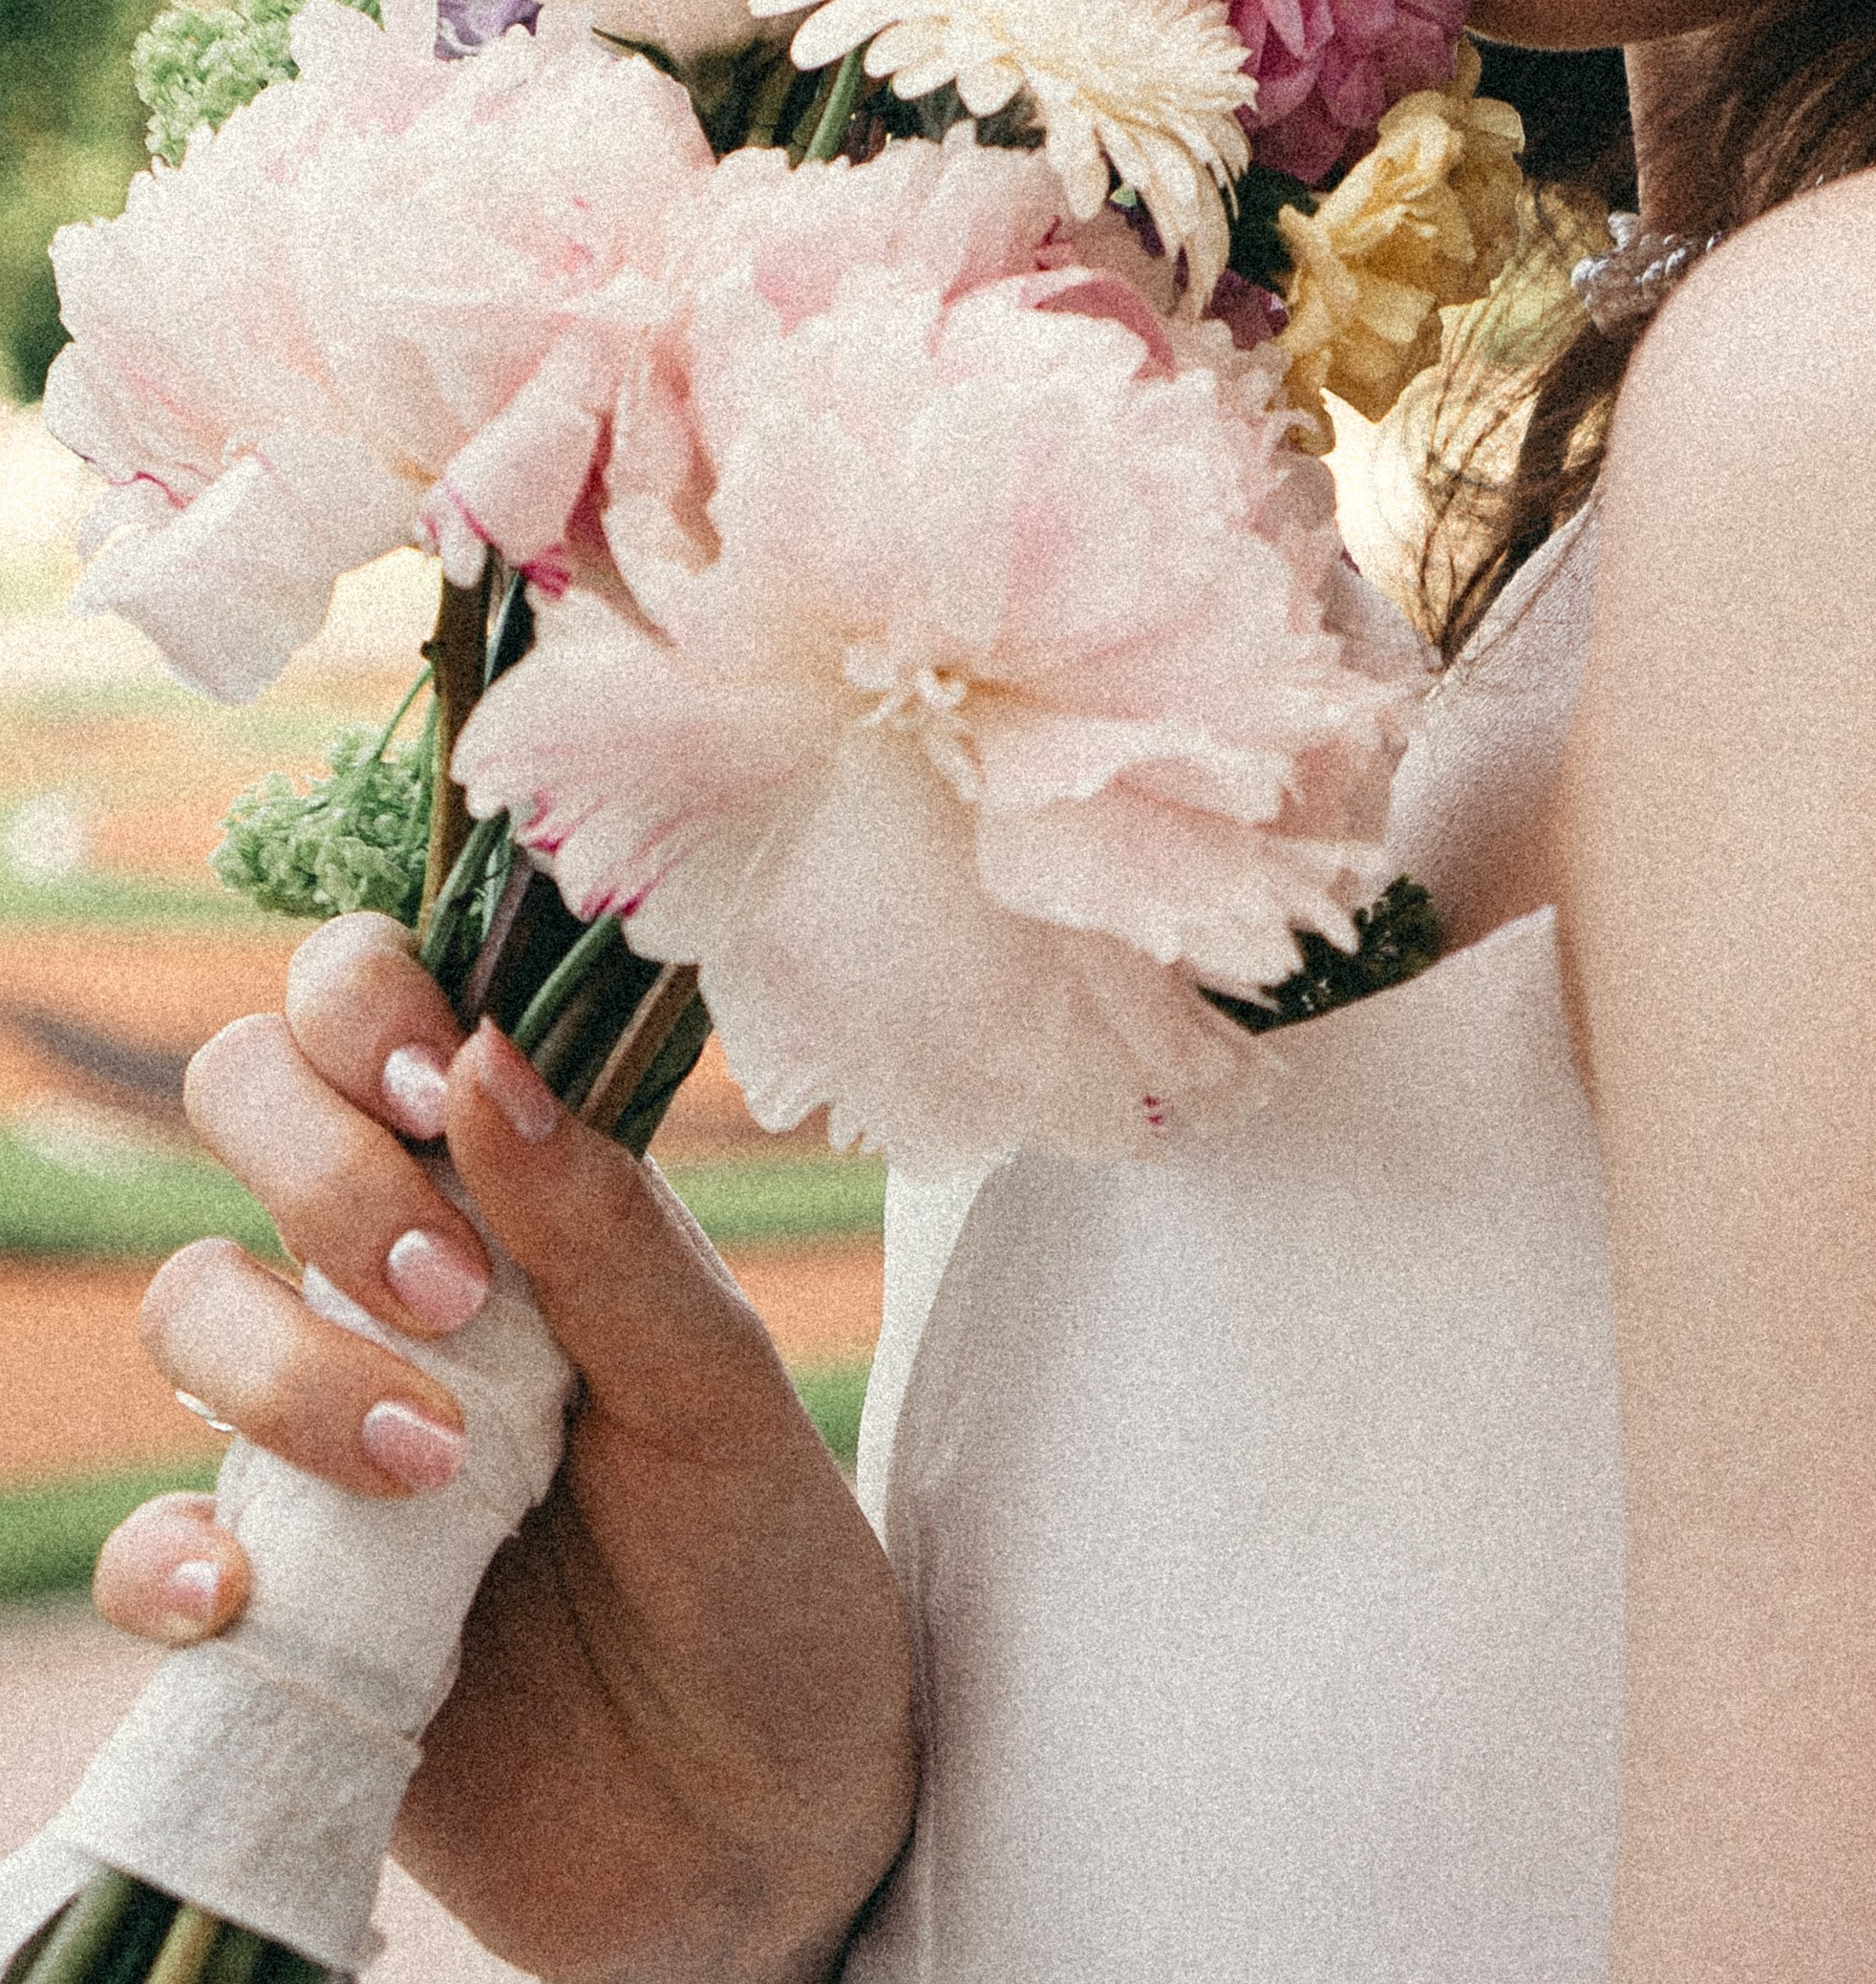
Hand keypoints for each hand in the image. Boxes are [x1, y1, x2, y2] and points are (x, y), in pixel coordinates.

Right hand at [97, 914, 916, 1983]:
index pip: (382, 1007)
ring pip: (190, 1301)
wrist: (765, 1833)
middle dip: (319, 1168)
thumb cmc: (771, 1577)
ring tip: (430, 1468)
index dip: (366, 999)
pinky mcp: (278, 1596)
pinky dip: (166, 1556)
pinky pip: (145, 1541)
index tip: (433, 1078)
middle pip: (248, 1105)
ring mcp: (326, 1429)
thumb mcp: (726, 1396)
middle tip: (449, 1292)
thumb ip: (606, 1232)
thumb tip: (489, 1049)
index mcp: (525, 1190)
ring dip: (279, 1365)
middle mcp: (406, 1279)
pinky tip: (250, 1593)